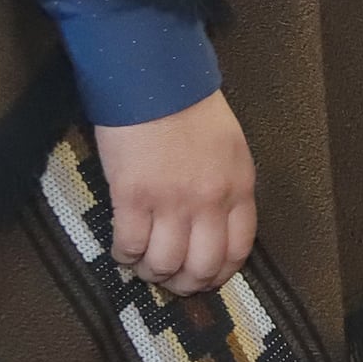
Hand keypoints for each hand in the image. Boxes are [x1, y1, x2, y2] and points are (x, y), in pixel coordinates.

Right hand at [93, 89, 255, 294]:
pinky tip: (123, 249)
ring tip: (143, 264)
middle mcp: (210, 200)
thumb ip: (228, 187)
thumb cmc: (192, 108)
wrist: (156, 78)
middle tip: (171, 280)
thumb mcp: (230, 149)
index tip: (206, 278)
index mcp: (239, 186)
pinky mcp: (132, 197)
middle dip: (186, 283)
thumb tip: (214, 227)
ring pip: (164, 265)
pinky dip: (125, 256)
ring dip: (152, 272)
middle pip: (202, 266)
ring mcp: (171, 201)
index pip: (238, 249)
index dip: (220, 274)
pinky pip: (129, 246)